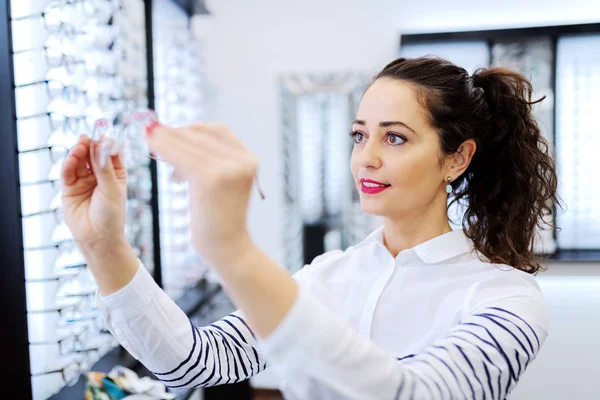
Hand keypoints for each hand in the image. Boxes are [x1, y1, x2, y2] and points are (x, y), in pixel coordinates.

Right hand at [61, 135, 127, 248]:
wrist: (98, 237)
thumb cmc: (111, 215)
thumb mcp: (112, 189)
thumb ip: (104, 168)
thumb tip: (100, 146)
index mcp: (116, 173)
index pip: (110, 153)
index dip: (106, 144)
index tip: (103, 136)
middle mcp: (99, 175)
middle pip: (92, 155)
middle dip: (89, 146)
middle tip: (87, 139)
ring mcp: (84, 181)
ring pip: (79, 161)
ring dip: (78, 153)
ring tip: (79, 147)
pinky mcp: (70, 188)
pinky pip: (68, 173)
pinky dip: (69, 164)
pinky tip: (71, 159)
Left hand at [145, 123, 256, 264]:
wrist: (228, 247)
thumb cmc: (219, 217)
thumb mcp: (221, 182)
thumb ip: (208, 159)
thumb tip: (173, 136)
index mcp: (249, 159)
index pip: (217, 131)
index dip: (192, 128)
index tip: (171, 131)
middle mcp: (243, 160)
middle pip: (202, 134)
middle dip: (175, 132)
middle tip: (152, 132)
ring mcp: (229, 169)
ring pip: (190, 144)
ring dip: (166, 139)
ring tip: (150, 140)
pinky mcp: (211, 179)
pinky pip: (182, 158)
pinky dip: (165, 150)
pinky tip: (153, 150)